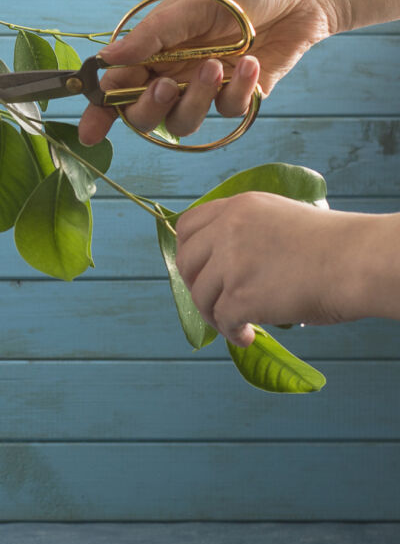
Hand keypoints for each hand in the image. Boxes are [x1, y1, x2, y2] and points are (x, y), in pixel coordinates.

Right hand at [78, 0, 334, 144]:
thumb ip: (148, 38)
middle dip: (150, 108)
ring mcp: (203, 90)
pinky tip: (252, 63)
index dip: (100, 113)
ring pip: (182, 122)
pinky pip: (227, 112)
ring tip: (218, 66)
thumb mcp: (188, 6)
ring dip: (196, 100)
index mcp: (151, 53)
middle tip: (166, 86)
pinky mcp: (238, 97)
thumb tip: (105, 58)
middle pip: (144, 116)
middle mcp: (171, 75)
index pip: (116, 89)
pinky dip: (238, 91)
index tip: (90, 132)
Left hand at [174, 192, 397, 345]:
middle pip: (185, 262)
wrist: (358, 261)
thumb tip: (224, 265)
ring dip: (214, 314)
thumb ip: (247, 232)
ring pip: (200, 295)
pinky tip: (248, 336)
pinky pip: (222, 320)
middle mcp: (228, 230)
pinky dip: (232, 333)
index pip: (187, 225)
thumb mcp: (280, 218)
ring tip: (236, 324)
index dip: (188, 251)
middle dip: (194, 285)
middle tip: (213, 301)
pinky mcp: (240, 295)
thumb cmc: (333, 246)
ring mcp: (231, 262)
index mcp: (238, 207)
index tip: (198, 269)